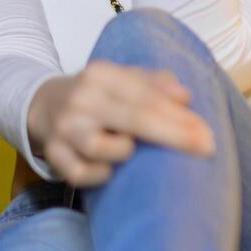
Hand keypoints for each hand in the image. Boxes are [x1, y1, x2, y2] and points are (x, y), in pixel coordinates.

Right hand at [27, 63, 215, 187]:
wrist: (44, 105)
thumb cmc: (99, 95)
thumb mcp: (124, 79)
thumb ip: (156, 83)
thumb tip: (185, 97)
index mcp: (102, 74)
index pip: (147, 96)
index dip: (180, 117)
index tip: (207, 134)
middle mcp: (81, 99)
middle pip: (133, 118)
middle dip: (173, 136)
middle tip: (205, 149)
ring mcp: (64, 127)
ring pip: (99, 146)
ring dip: (124, 152)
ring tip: (131, 150)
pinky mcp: (52, 153)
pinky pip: (78, 173)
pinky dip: (98, 175)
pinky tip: (110, 171)